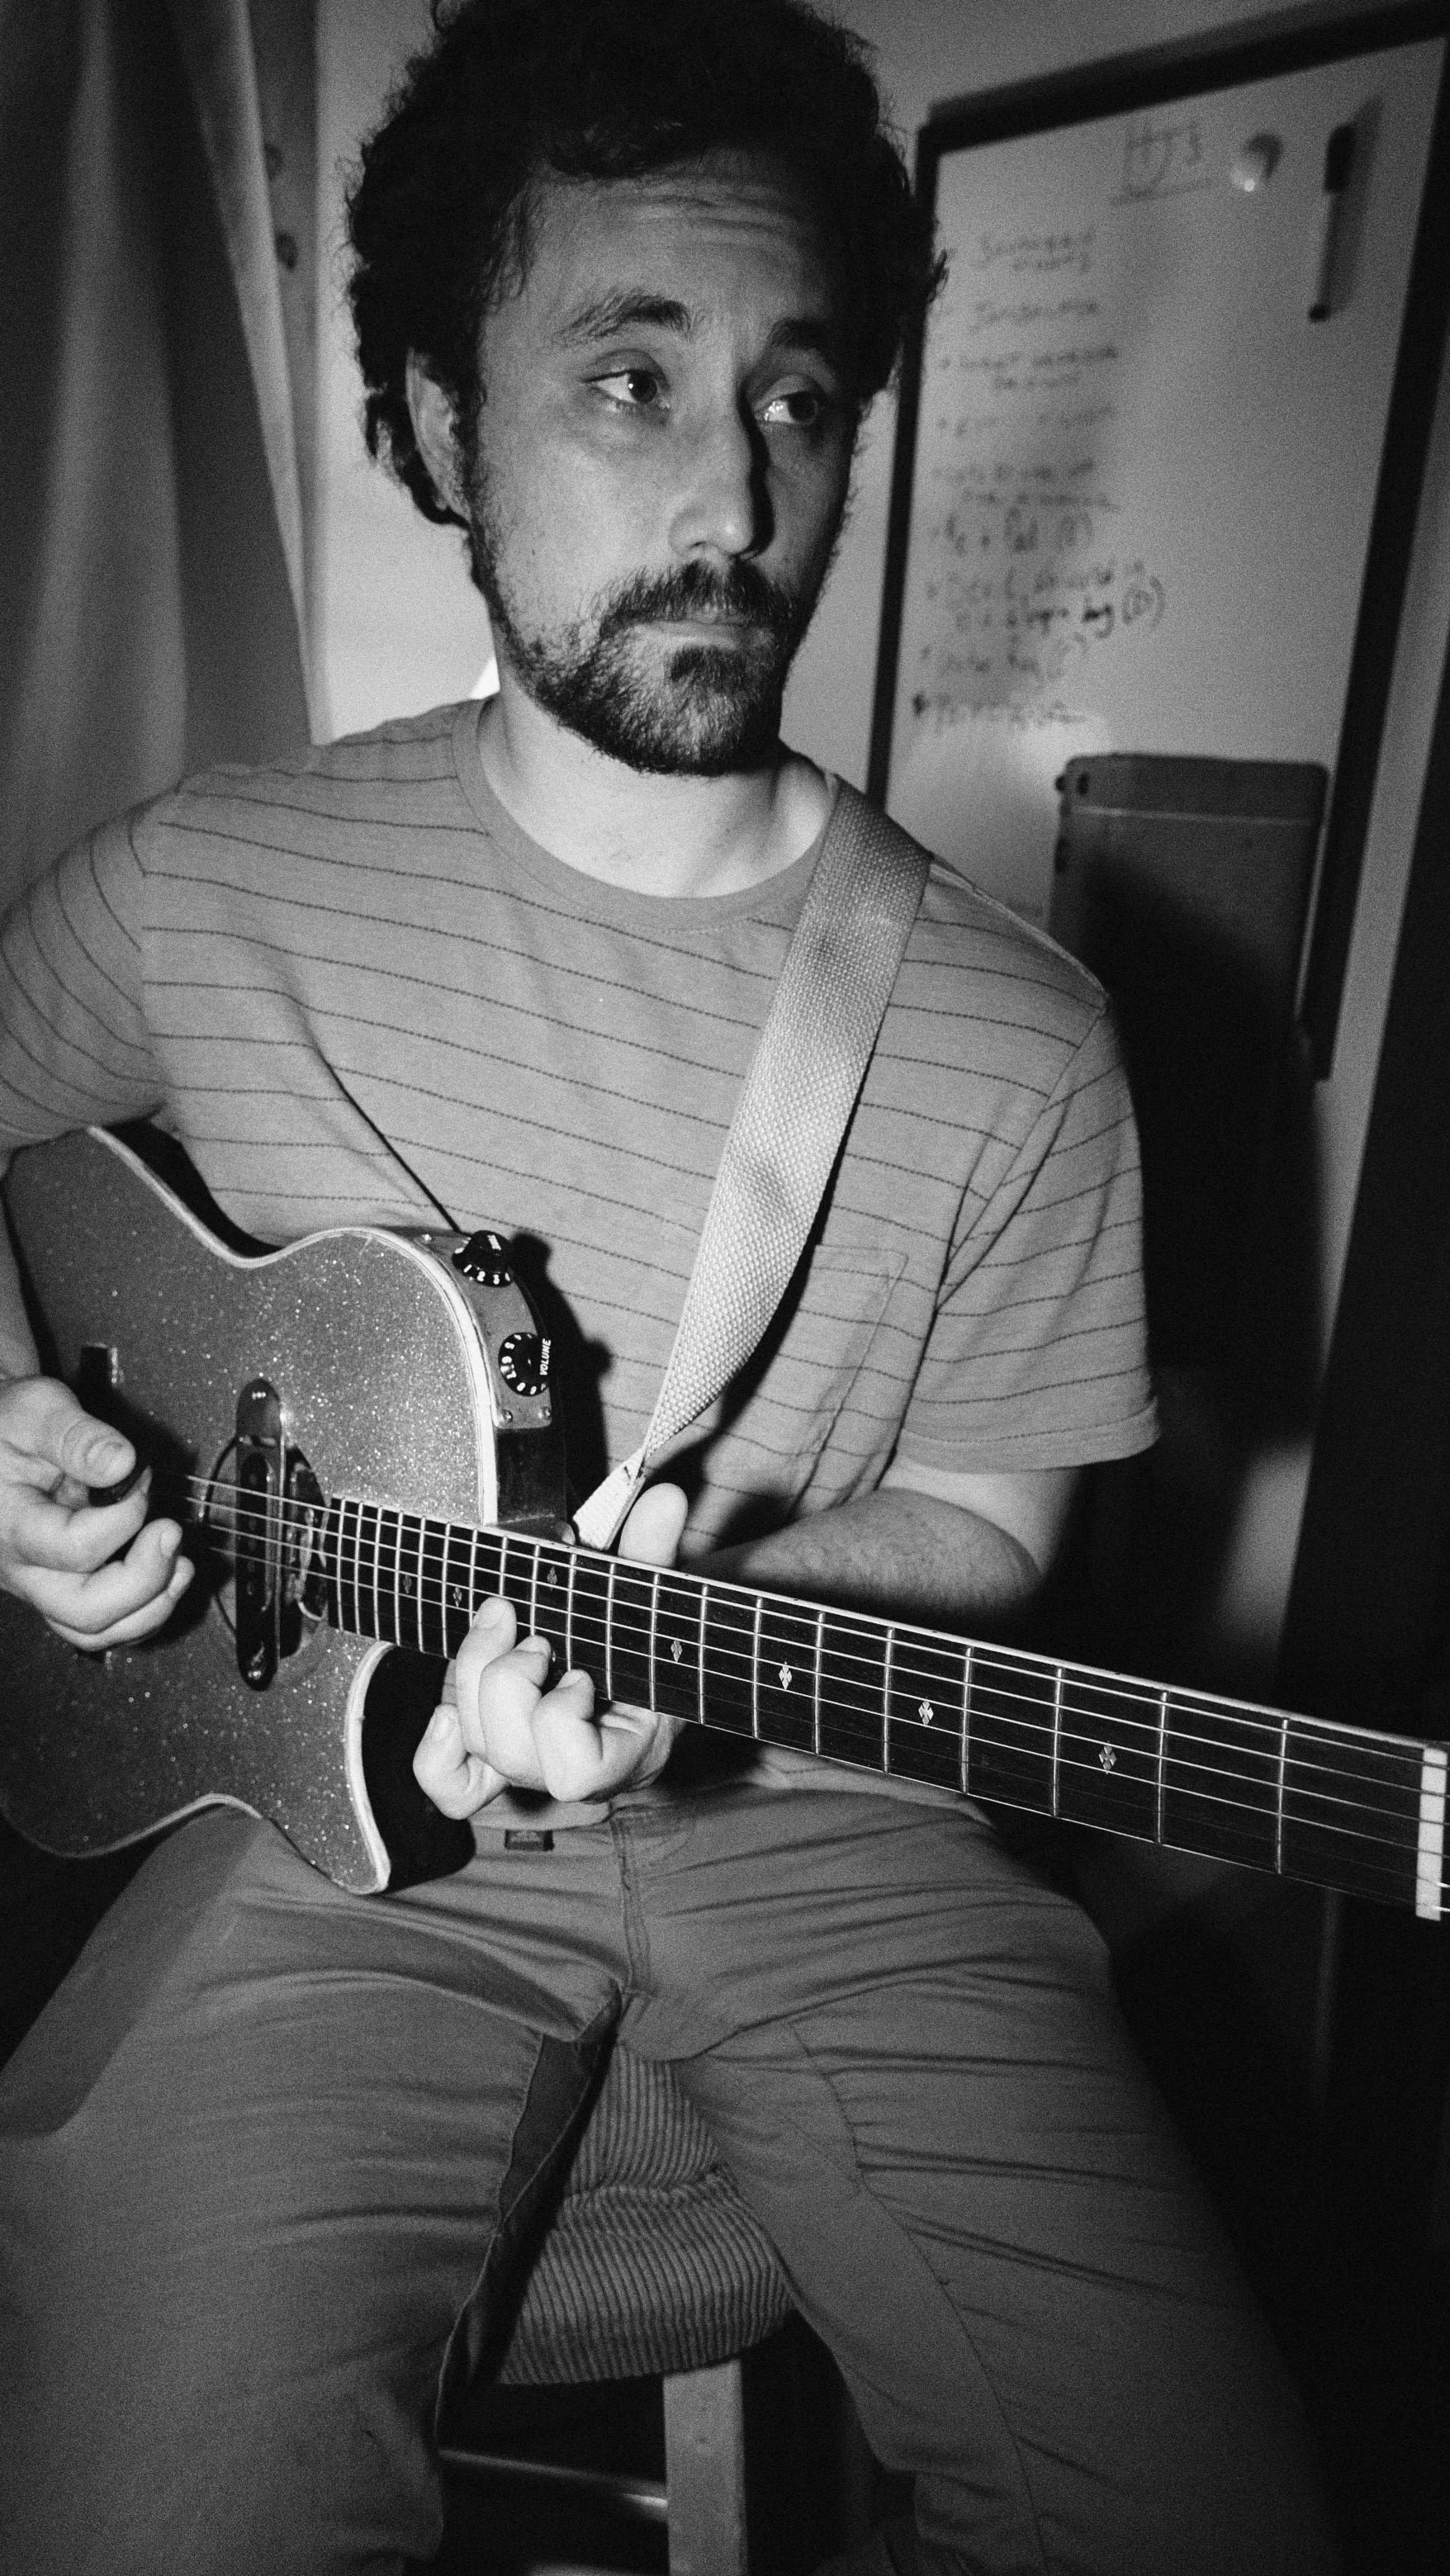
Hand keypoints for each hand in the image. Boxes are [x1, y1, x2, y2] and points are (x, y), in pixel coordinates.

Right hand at [0, 1376, 191, 1648]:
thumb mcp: (38, 1409)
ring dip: (149, 1608)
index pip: (75, 1549)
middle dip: (144, 1580)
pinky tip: (166, 1578)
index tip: (141, 1482)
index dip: (125, 1519)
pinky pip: (99, 1625)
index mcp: (11, 1526)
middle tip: (171, 1534)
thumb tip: (122, 1463)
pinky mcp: (59, 1588)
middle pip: (85, 1611)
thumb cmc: (9, 1426)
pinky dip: (141, 1613)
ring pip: (94, 1632)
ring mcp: (40, 1586)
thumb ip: (77, 1436)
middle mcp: (21, 1569)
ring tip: (180, 1566)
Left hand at [414, 1482, 688, 1818]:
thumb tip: (666, 1499)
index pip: (578, 1772)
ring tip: (502, 1629)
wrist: (635, 1668)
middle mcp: (570, 1768)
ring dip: (475, 1680)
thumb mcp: (651, 1602)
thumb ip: (654, 1553)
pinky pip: (453, 1785)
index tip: (578, 1672)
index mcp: (625, 1747)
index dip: (560, 1720)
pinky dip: (440, 1752)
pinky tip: (446, 1710)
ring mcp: (528, 1766)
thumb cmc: (646, 1643)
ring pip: (479, 1750)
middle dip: (509, 1682)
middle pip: (513, 1755)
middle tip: (533, 1636)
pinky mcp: (493, 1759)